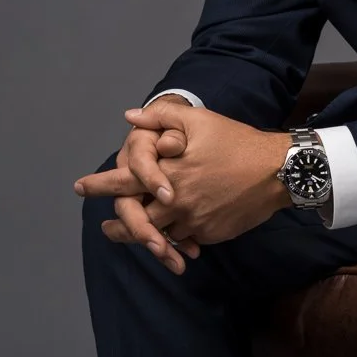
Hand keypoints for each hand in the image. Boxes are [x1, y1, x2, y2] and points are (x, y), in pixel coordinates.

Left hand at [76, 102, 293, 270]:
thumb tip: (130, 117)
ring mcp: (193, 221)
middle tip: (106, 228)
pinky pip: (184, 240)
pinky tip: (171, 239)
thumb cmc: (236, 142)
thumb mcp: (200, 120)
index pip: (122, 183)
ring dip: (143, 237)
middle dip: (117, 225)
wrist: (276, 171)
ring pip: (158, 236)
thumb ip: (162, 116)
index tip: (79, 187)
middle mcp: (175, 202)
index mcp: (168, 173)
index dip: (98, 185)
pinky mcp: (210, 234)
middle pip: (135, 220)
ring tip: (136, 236)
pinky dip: (175, 240)